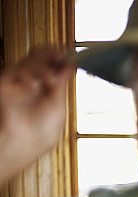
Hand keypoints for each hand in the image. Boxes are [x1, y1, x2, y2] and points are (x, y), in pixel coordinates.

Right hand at [0, 48, 73, 180]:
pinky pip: (16, 70)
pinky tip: (33, 86)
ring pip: (29, 61)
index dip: (60, 57)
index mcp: (46, 88)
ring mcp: (17, 81)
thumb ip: (61, 84)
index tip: (70, 55)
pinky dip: (27, 75)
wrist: (23, 143)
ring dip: (42, 66)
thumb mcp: (58, 106)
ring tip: (49, 80)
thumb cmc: (40, 133)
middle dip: (51, 53)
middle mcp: (31, 82)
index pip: (52, 64)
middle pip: (39, 56)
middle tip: (60, 55)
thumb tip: (70, 66)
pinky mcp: (4, 83)